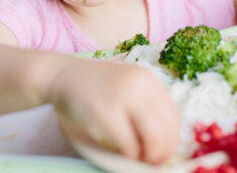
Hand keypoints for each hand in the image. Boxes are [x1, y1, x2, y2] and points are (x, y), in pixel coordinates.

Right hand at [43, 55, 179, 163]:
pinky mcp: (105, 111)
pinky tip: (123, 154)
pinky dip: (130, 155)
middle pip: (167, 127)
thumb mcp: (126, 86)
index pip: (173, 114)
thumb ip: (144, 105)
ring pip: (153, 136)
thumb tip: (162, 141)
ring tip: (140, 159)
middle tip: (153, 162)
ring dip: (150, 155)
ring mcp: (122, 97)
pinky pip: (128, 143)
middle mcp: (140, 84)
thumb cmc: (95, 86)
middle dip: (163, 151)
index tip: (164, 152)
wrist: (63, 75)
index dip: (172, 138)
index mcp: (147, 78)